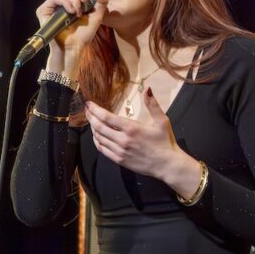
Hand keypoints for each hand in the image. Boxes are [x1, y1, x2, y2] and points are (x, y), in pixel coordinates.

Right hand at [36, 0, 107, 73]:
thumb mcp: (97, 16)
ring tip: (78, 12)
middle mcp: (58, 2)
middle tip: (85, 1)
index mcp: (68, 0)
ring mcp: (50, 6)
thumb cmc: (83, 34)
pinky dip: (65, 2)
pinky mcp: (43, 11)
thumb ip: (101, 1)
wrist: (74, 47)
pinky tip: (71, 12)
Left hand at [84, 89, 199, 192]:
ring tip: (92, 121)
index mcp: (131, 128)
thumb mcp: (162, 121)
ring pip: (99, 138)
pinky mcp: (119, 160)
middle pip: (99, 127)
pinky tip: (97, 136)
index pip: (106, 117)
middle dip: (90, 117)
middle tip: (87, 110)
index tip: (89, 103)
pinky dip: (97, 141)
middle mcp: (122, 140)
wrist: (167, 165)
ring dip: (93, 128)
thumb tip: (147, 89)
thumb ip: (152, 104)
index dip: (95, 109)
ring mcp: (119, 151)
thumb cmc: (165, 142)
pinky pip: (102, 149)